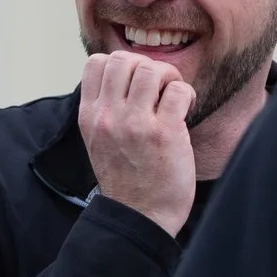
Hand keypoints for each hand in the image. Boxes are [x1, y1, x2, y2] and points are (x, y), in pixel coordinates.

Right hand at [80, 52, 195, 236]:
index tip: (136, 84)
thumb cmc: (126, 180)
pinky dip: (186, 94)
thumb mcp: (99, 141)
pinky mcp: (164, 133)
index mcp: (90, 117)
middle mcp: (108, 117)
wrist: (139, 217)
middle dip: (147, 66)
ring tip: (173, 97)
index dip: (121, 64)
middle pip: (124, 59)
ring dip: (169, 78)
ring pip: (151, 69)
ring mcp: (135, 124)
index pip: (96, 63)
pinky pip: (178, 90)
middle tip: (159, 88)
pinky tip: (185, 111)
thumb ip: (106, 110)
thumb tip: (126, 77)